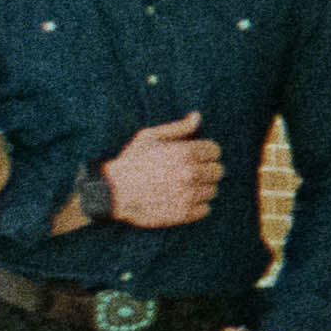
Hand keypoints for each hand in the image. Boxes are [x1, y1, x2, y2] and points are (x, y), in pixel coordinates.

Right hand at [101, 113, 225, 230]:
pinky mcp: (183, 214)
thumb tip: (197, 116)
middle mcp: (190, 173)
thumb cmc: (130, 161)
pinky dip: (198, 206)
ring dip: (203, 188)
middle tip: (192, 172)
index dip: (206, 152)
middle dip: (207, 170)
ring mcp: (188, 195)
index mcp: (185, 152)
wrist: (112, 192)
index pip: (215, 151)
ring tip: (185, 187)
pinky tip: (184, 200)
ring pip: (212, 191)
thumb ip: (178, 128)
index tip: (197, 156)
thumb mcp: (149, 137)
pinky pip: (205, 209)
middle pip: (218, 171)